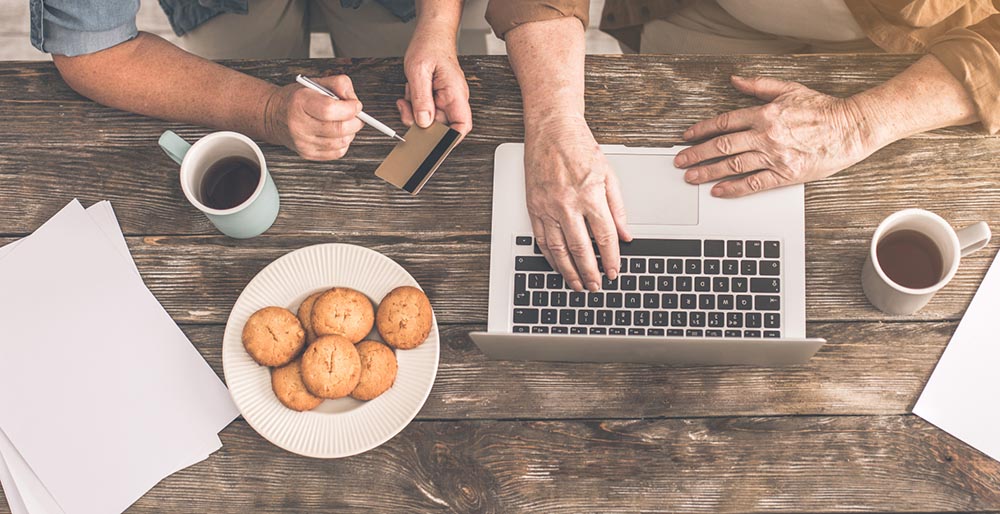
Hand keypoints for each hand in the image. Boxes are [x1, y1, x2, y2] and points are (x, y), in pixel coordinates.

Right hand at [263, 75, 363, 160]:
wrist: (275, 115)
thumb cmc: (297, 99)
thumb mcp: (316, 82)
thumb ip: (339, 85)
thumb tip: (354, 101)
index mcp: (300, 103)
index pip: (330, 110)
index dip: (349, 108)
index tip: (355, 105)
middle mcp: (299, 125)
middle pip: (339, 129)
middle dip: (354, 121)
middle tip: (355, 115)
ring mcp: (303, 142)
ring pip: (341, 143)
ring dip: (350, 133)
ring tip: (344, 123)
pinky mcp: (308, 154)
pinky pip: (337, 153)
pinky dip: (343, 143)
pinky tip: (336, 134)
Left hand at [397, 25, 471, 134]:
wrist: (432, 33)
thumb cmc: (429, 46)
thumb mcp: (418, 72)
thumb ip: (421, 99)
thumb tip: (423, 122)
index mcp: (455, 94)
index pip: (462, 126)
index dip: (451, 139)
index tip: (435, 145)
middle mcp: (453, 98)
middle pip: (439, 124)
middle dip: (420, 119)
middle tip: (408, 106)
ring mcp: (445, 98)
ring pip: (428, 117)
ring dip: (415, 108)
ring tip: (411, 90)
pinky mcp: (436, 96)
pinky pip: (424, 108)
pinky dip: (414, 102)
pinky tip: (412, 89)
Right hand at [524, 116, 630, 291]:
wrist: (551, 130)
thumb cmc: (580, 148)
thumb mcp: (609, 175)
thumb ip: (618, 208)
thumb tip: (626, 235)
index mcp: (590, 194)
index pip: (604, 236)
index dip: (611, 258)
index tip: (614, 271)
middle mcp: (567, 203)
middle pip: (580, 248)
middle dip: (589, 272)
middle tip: (596, 286)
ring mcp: (547, 206)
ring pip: (558, 248)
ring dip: (569, 270)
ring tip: (577, 284)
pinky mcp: (533, 206)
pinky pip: (541, 238)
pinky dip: (550, 256)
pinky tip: (558, 265)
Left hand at [674, 75, 877, 196]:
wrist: (852, 129)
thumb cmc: (824, 110)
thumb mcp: (789, 88)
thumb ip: (759, 85)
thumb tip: (735, 79)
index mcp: (765, 114)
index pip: (724, 122)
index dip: (701, 130)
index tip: (686, 137)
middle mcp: (766, 135)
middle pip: (722, 145)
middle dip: (697, 154)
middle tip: (680, 161)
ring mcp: (775, 156)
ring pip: (733, 165)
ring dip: (708, 172)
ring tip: (692, 177)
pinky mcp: (786, 174)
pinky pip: (754, 183)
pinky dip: (733, 188)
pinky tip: (718, 191)